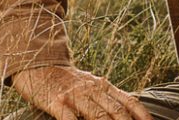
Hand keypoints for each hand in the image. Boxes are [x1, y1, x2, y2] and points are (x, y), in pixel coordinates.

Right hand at [9, 65, 149, 119]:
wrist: (36, 64)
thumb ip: (107, 96)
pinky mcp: (56, 101)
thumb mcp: (90, 83)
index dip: (142, 115)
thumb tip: (128, 111)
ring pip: (97, 116)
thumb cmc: (65, 79)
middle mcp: (91, 89)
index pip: (128, 101)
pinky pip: (69, 118)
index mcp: (102, 85)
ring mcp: (73, 96)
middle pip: (116, 111)